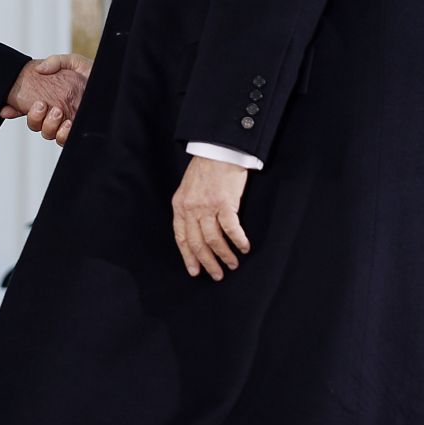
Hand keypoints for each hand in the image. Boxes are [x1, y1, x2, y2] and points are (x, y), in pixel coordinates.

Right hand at [2, 54, 90, 143]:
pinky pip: (64, 140)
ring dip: (48, 124)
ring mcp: (66, 124)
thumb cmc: (96, 75)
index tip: (6, 109)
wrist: (115, 84)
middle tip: (43, 105)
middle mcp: (56, 113)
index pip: (27, 107)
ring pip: (47, 133)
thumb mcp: (74, 63)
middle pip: (34, 124)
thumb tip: (39, 69)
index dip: (13, 110)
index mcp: (51, 99)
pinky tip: (68, 123)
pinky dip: (63, 134)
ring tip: (58, 112)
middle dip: (35, 117)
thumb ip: (56, 62)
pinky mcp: (78, 132)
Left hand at [171, 155, 250, 280]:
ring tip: (232, 264)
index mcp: (179, 206)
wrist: (219, 149)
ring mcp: (207, 206)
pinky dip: (238, 241)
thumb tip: (196, 230)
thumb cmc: (206, 168)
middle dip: (207, 262)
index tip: (195, 271)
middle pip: (197, 243)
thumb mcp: (188, 188)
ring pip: (213, 240)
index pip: (182, 238)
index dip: (188, 257)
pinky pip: (231, 229)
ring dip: (224, 255)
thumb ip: (189, 208)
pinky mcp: (224, 203)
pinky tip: (243, 248)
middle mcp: (191, 208)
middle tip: (216, 275)